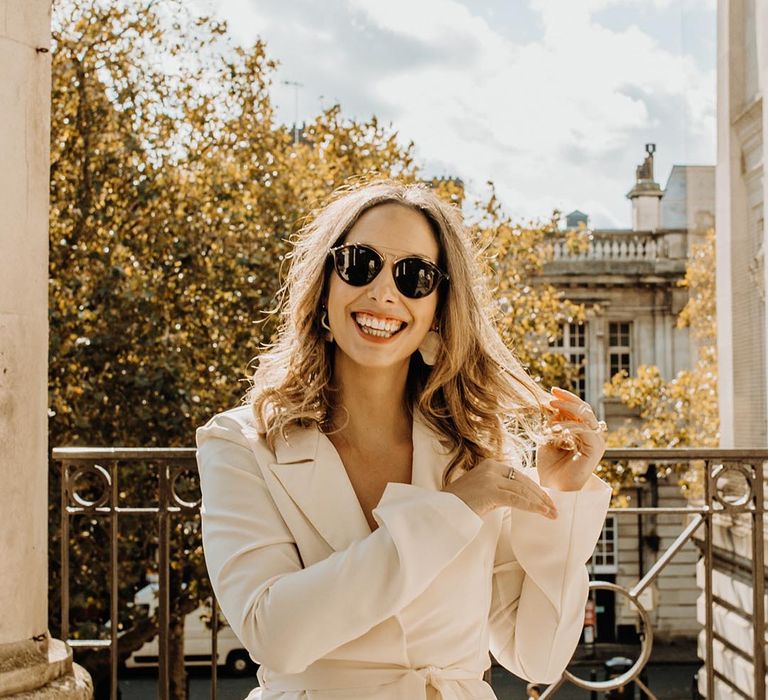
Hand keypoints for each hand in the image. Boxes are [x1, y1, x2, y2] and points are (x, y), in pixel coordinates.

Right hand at [443, 458, 558, 519]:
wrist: (442, 510)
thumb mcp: (480, 491)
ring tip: (552, 514)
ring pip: (522, 490)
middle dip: (541, 495)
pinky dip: (532, 507)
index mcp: (490, 465)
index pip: (519, 476)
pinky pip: (516, 499)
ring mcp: (490, 478)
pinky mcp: (490, 491)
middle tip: (553, 508)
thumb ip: (497, 489)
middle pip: (524, 481)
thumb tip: (516, 498)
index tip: (545, 499)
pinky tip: (542, 513)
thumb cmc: (459, 504)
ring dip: (540, 503)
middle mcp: (491, 468)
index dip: (534, 488)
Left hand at [537, 386, 606, 490]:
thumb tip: (550, 402)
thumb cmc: (549, 465)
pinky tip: (556, 428)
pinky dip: (570, 426)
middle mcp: (592, 435)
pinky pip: (585, 430)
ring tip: (551, 409)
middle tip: (552, 394)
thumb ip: (552, 421)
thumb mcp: (548, 437)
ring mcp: (596, 442)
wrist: (552, 487)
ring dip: (567, 410)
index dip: (566, 399)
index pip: (578, 409)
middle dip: (568, 399)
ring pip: (586, 416)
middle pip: (585, 409)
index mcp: (583, 432)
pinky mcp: (596, 450)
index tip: (551, 391)